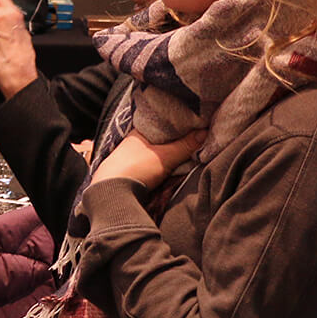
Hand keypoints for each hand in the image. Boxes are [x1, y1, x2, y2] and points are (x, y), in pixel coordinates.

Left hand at [90, 129, 206, 191]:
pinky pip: (149, 166)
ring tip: (183, 155)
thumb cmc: (136, 168)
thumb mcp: (166, 156)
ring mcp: (129, 158)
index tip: (193, 125)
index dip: (177, 125)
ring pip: (153, 153)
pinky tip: (167, 170)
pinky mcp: (128, 173)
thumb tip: (204, 132)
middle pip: (159, 140)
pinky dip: (158, 167)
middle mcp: (132, 143)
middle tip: (192, 141)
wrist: (112, 193)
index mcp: (138, 132)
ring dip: (165, 156)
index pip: (161, 124)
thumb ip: (186, 145)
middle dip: (173, 142)